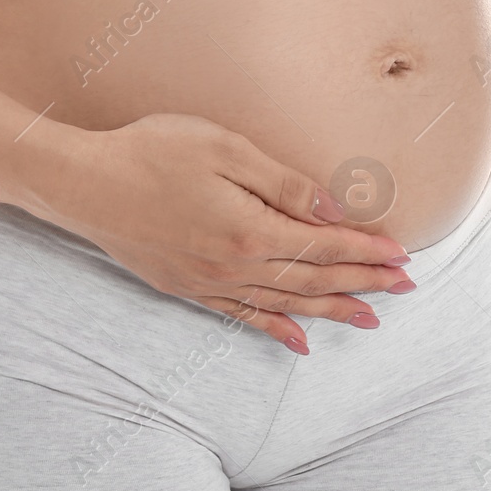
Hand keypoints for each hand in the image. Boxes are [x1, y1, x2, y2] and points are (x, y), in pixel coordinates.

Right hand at [43, 113, 415, 354]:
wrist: (83, 185)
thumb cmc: (151, 152)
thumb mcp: (223, 148)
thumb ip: (281, 182)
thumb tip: (330, 209)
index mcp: (249, 230)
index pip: (323, 245)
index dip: (367, 250)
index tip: (403, 255)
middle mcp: (234, 266)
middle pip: (313, 278)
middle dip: (363, 282)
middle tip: (407, 286)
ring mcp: (209, 283)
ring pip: (285, 304)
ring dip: (332, 310)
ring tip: (371, 317)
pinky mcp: (186, 289)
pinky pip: (243, 318)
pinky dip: (276, 330)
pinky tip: (299, 342)